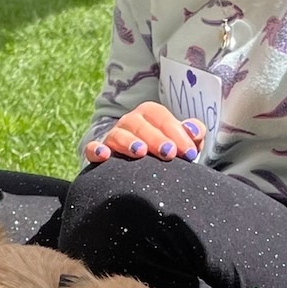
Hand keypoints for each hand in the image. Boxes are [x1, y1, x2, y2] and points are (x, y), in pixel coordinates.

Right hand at [86, 101, 205, 161]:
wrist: (146, 172)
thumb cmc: (167, 153)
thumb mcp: (184, 143)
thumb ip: (194, 134)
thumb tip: (193, 130)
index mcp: (150, 115)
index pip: (160, 116)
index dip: (175, 131)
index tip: (188, 152)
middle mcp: (130, 122)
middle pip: (139, 124)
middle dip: (155, 138)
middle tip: (169, 153)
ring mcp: (113, 136)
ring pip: (118, 134)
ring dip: (129, 142)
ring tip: (141, 153)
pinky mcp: (99, 153)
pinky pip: (92, 148)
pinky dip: (96, 150)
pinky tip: (105, 156)